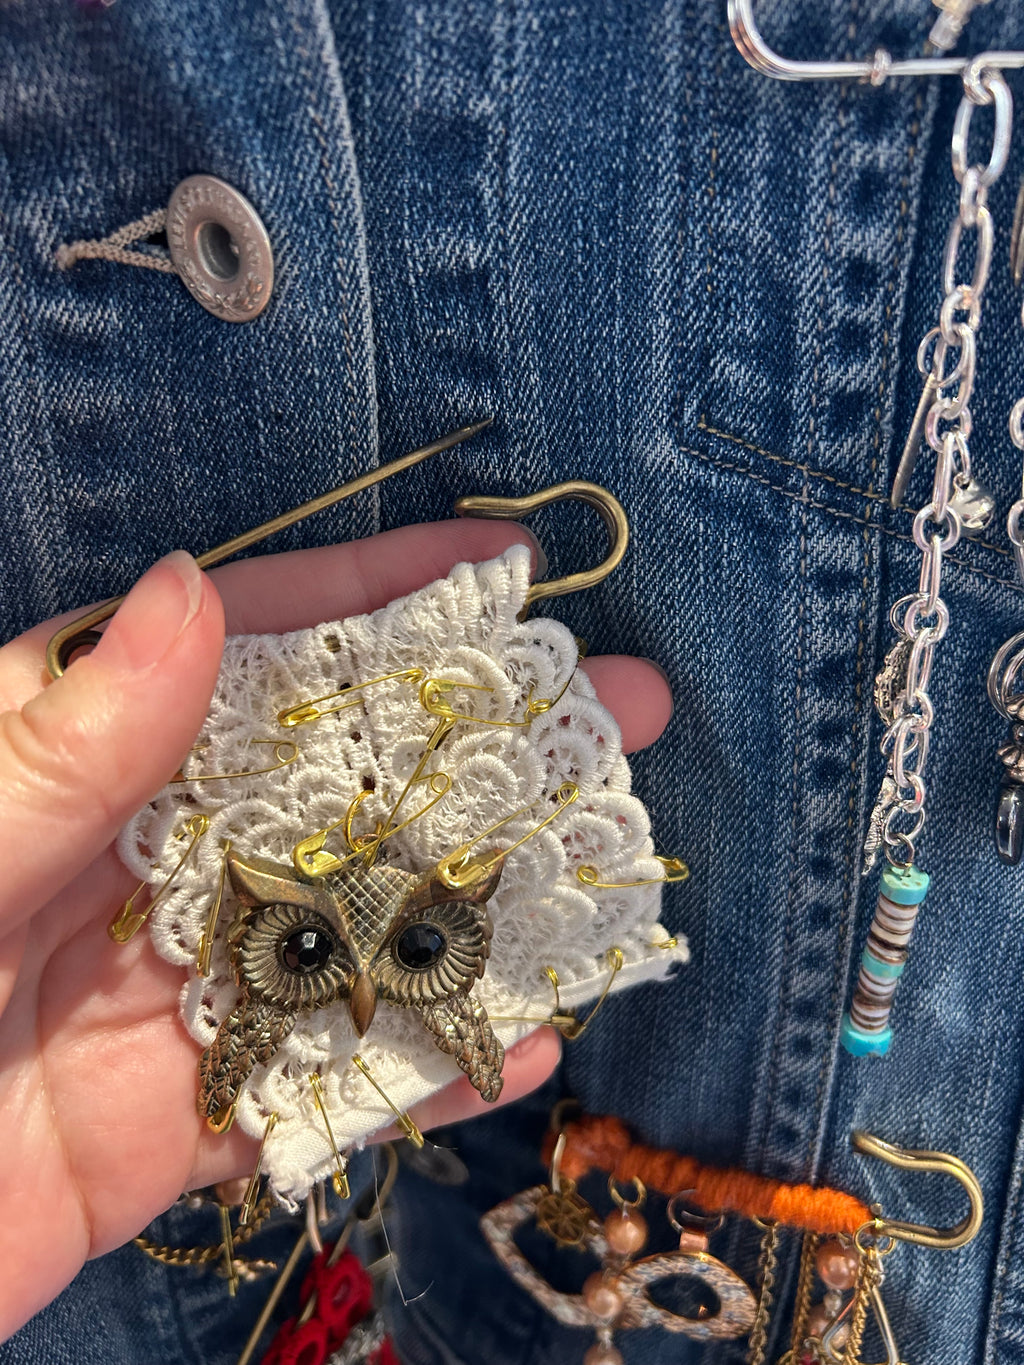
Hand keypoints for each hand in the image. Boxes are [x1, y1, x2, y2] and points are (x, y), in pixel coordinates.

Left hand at [0, 520, 671, 1340]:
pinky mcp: (173, 1124)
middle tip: (621, 710)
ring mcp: (166, 994)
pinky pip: (321, 1088)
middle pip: (334, 784)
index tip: (503, 564)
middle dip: (482, 744)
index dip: (376, 595)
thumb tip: (186, 597)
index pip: (244, 649)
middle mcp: (134, 861)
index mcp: (67, 761)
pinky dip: (423, 1066)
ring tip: (615, 867)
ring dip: (484, 901)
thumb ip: (57, 746)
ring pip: (353, 932)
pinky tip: (529, 1036)